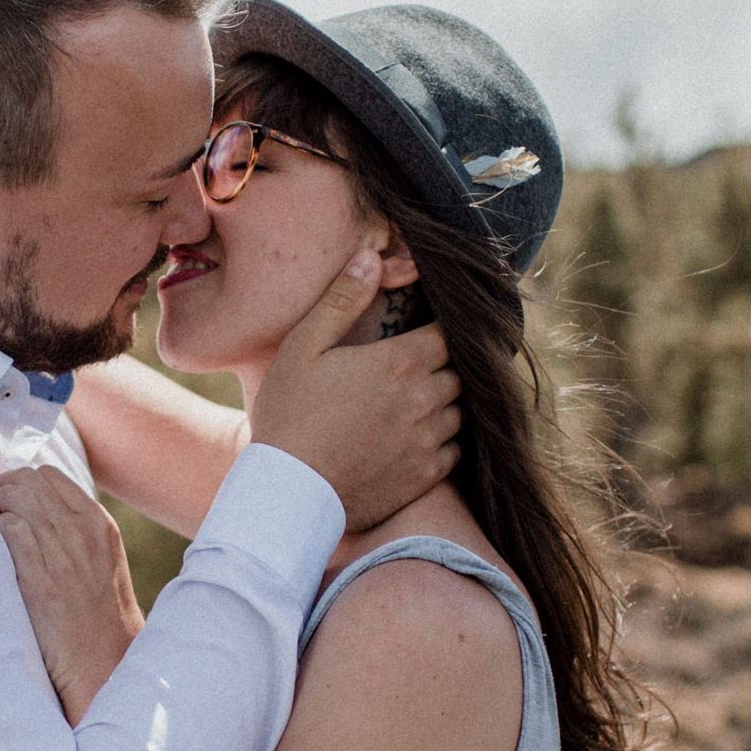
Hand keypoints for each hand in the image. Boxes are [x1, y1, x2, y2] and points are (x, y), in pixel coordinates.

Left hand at [0, 466, 144, 722]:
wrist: (105, 663)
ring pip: (17, 501)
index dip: (23, 482)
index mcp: (99, 524)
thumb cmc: (96, 610)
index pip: (48, 475)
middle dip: (6, 490)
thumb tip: (33, 496)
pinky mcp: (41, 586)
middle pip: (28, 482)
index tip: (13, 500)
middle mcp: (84, 536)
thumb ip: (76, 526)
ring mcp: (64, 559)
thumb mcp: (101, 558)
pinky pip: (11, 533)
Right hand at [247, 250, 460, 533]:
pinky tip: (416, 437)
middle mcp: (426, 398)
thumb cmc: (290, 415)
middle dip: (443, 363)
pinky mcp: (426, 475)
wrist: (291, 492)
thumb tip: (372, 257)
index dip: (442, 326)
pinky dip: (442, 439)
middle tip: (418, 363)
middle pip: (458, 371)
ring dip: (444, 401)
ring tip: (417, 400)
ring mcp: (429, 440)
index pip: (448, 332)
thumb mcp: (304, 347)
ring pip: (460, 410)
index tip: (429, 327)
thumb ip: (342, 300)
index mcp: (401, 361)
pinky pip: (454, 449)